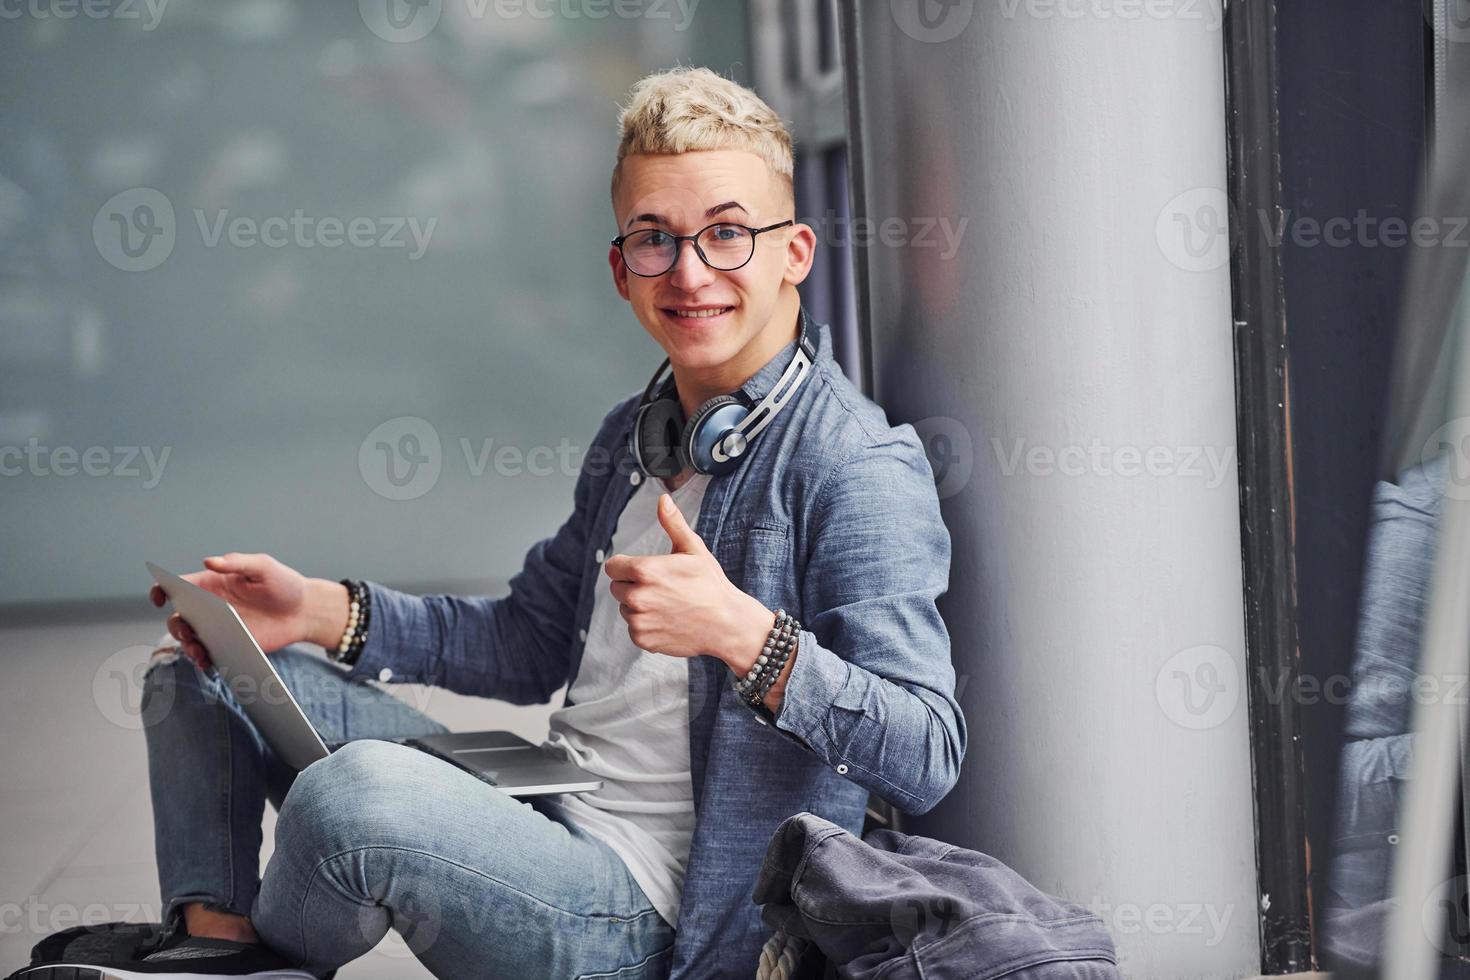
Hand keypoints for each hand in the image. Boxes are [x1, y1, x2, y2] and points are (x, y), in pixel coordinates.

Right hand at [148, 553, 339, 669]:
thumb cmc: (284, 584)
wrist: (305, 611)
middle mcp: (209, 606)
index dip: (161, 589)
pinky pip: (207, 655)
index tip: (159, 596)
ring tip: (198, 650)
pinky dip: (202, 659)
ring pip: (189, 639)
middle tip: (187, 630)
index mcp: (211, 583)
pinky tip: (207, 661)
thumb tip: (208, 561)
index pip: (177, 585)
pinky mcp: (229, 646)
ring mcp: (217, 628)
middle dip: (175, 625)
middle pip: (178, 616)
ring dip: (187, 645)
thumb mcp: (263, 566)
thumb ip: (236, 562)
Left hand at [604, 493, 771, 662]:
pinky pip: (634, 628)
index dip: (626, 566)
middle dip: (633, 586)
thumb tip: (662, 499)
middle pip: (617, 587)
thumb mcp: (693, 549)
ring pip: (625, 609)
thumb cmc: (711, 584)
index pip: (612, 566)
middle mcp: (637, 596)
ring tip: (668, 605)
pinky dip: (646, 626)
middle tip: (662, 588)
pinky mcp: (643, 639)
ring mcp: (639, 620)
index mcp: (645, 571)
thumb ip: (673, 523)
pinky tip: (668, 620)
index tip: (645, 570)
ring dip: (639, 607)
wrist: (726, 623)